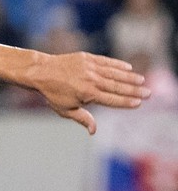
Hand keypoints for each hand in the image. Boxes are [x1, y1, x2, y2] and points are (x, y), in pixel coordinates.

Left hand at [33, 52, 149, 133]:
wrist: (41, 72)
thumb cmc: (53, 93)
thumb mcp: (65, 110)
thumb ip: (82, 118)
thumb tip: (93, 131)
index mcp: (87, 94)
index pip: (111, 100)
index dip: (126, 102)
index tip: (138, 103)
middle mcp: (91, 80)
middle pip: (117, 87)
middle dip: (134, 90)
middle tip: (148, 93)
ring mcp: (90, 68)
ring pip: (114, 73)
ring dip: (129, 77)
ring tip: (142, 81)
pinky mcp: (87, 58)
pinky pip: (106, 62)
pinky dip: (118, 65)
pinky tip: (128, 68)